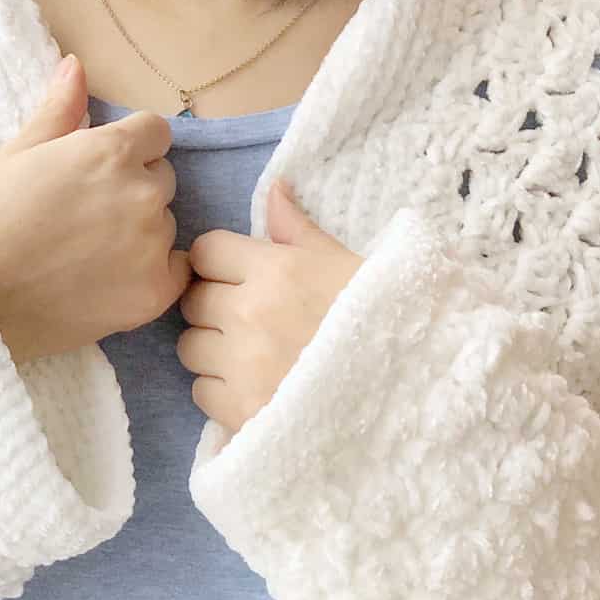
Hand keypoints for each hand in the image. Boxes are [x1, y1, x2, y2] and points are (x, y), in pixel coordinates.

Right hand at [0, 54, 192, 366]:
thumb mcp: (19, 153)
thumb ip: (59, 109)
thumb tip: (76, 64)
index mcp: (112, 150)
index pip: (155, 133)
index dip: (130, 149)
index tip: (100, 172)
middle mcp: (142, 192)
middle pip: (162, 180)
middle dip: (134, 190)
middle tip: (88, 216)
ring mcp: (153, 243)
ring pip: (165, 226)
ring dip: (142, 233)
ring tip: (90, 253)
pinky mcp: (156, 290)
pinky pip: (176, 270)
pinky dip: (153, 273)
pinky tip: (113, 279)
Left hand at [176, 176, 364, 433]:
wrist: (409, 390)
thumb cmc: (380, 320)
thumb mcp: (345, 264)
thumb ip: (298, 230)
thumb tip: (274, 189)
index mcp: (275, 270)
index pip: (206, 251)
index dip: (219, 262)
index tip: (238, 275)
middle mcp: (249, 313)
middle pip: (193, 300)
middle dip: (215, 306)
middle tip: (250, 318)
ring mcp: (242, 364)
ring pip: (190, 348)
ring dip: (214, 350)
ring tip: (252, 356)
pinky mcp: (240, 410)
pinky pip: (202, 392)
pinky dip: (222, 391)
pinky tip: (256, 388)